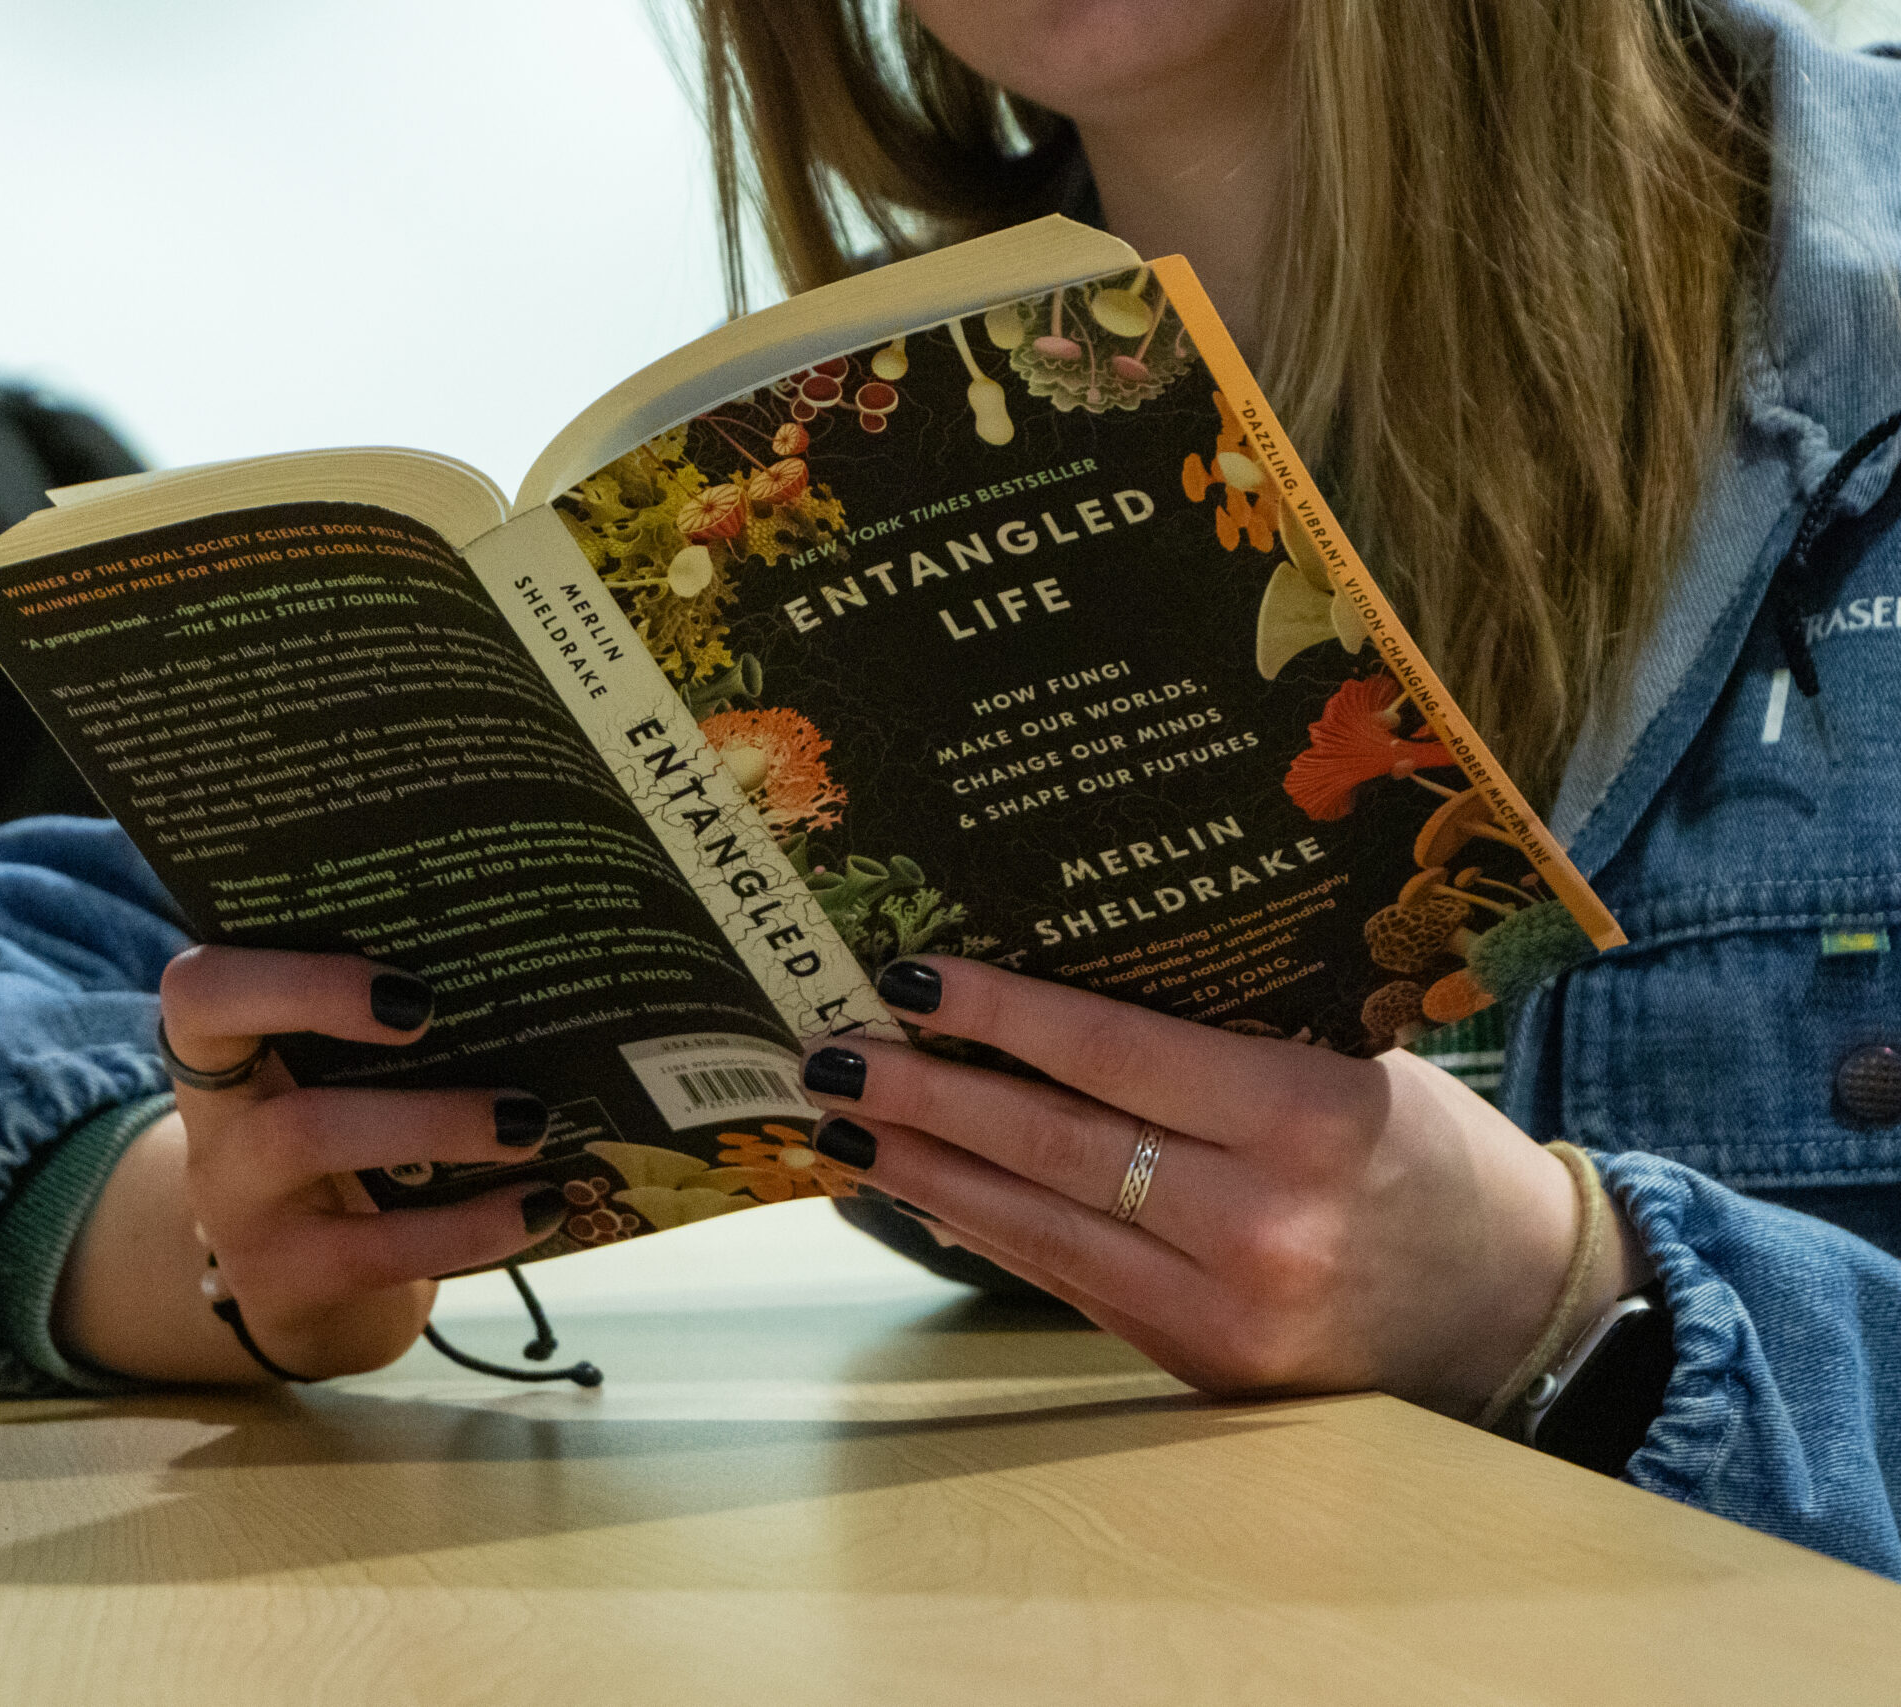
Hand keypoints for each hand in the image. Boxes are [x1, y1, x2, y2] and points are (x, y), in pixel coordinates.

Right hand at [51, 945, 565, 1382]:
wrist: (302, 1287)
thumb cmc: (340, 1145)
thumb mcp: (331, 1086)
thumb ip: (384, 1029)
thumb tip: (518, 976)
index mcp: (223, 1050)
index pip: (202, 985)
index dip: (285, 970)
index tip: (396, 980)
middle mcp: (212, 1117)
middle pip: (229, 1035)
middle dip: (331, 1000)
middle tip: (435, 1010)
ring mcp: (235, 1202)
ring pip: (306, 1134)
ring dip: (430, 1119)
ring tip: (528, 1122)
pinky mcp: (281, 1279)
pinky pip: (373, 1248)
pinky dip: (468, 1225)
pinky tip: (537, 1206)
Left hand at [802, 958, 1647, 1417]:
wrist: (1521, 1311)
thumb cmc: (1430, 1158)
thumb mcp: (1350, 1065)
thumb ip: (1219, 1041)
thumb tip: (1047, 1000)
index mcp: (1312, 1118)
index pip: (1117, 1053)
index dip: (1002, 1014)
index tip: (910, 977)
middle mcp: (1263, 1222)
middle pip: (1052, 1143)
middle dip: (925, 1096)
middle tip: (830, 1051)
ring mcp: (1225, 1311)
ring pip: (1036, 1225)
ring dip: (923, 1173)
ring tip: (840, 1123)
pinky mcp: (1199, 1367)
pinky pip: (1065, 1280)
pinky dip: (982, 1231)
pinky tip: (919, 1191)